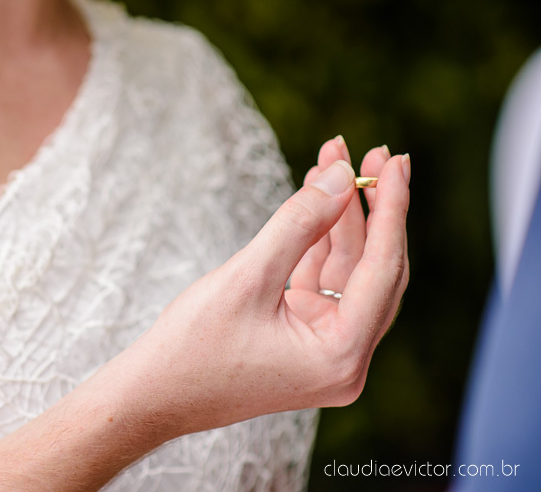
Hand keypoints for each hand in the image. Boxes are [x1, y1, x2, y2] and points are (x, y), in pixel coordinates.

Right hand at [116, 136, 409, 437]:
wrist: (153, 394)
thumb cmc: (193, 346)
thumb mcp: (246, 277)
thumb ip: (298, 223)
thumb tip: (341, 177)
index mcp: (341, 354)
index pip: (381, 268)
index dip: (389, 208)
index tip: (393, 160)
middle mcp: (346, 358)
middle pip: (376, 268)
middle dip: (372, 208)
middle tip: (371, 152)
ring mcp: (327, 350)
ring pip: (350, 271)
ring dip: (343, 218)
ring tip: (333, 161)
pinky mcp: (305, 340)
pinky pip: (325, 281)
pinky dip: (321, 241)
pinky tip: (316, 199)